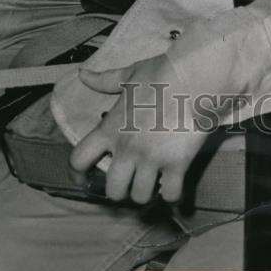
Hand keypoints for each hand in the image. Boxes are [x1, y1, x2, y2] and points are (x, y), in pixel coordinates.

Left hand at [69, 54, 209, 204]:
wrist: (193, 77)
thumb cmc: (160, 73)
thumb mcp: (128, 75)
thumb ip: (103, 80)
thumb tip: (81, 73)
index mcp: (111, 128)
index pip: (78, 160)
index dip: (77, 174)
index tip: (83, 179)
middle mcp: (127, 149)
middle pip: (113, 191)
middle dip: (120, 190)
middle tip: (130, 182)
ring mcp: (152, 159)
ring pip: (140, 197)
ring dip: (146, 193)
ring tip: (152, 184)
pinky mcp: (176, 164)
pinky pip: (170, 195)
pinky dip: (171, 195)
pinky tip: (173, 186)